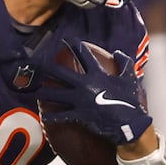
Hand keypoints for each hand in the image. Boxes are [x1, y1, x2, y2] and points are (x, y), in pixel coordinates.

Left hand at [37, 41, 153, 144]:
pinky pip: (62, 115)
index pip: (85, 56)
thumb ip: (124, 62)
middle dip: (50, 68)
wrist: (130, 123)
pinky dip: (52, 117)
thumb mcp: (130, 78)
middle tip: (40, 64)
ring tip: (35, 90)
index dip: (76, 47)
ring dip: (45, 93)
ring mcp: (80, 100)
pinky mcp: (79, 115)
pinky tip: (43, 116)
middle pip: (62, 74)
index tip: (69, 41)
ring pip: (57, 95)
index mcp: (97, 74)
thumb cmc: (130, 101)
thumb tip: (117, 52)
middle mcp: (85, 85)